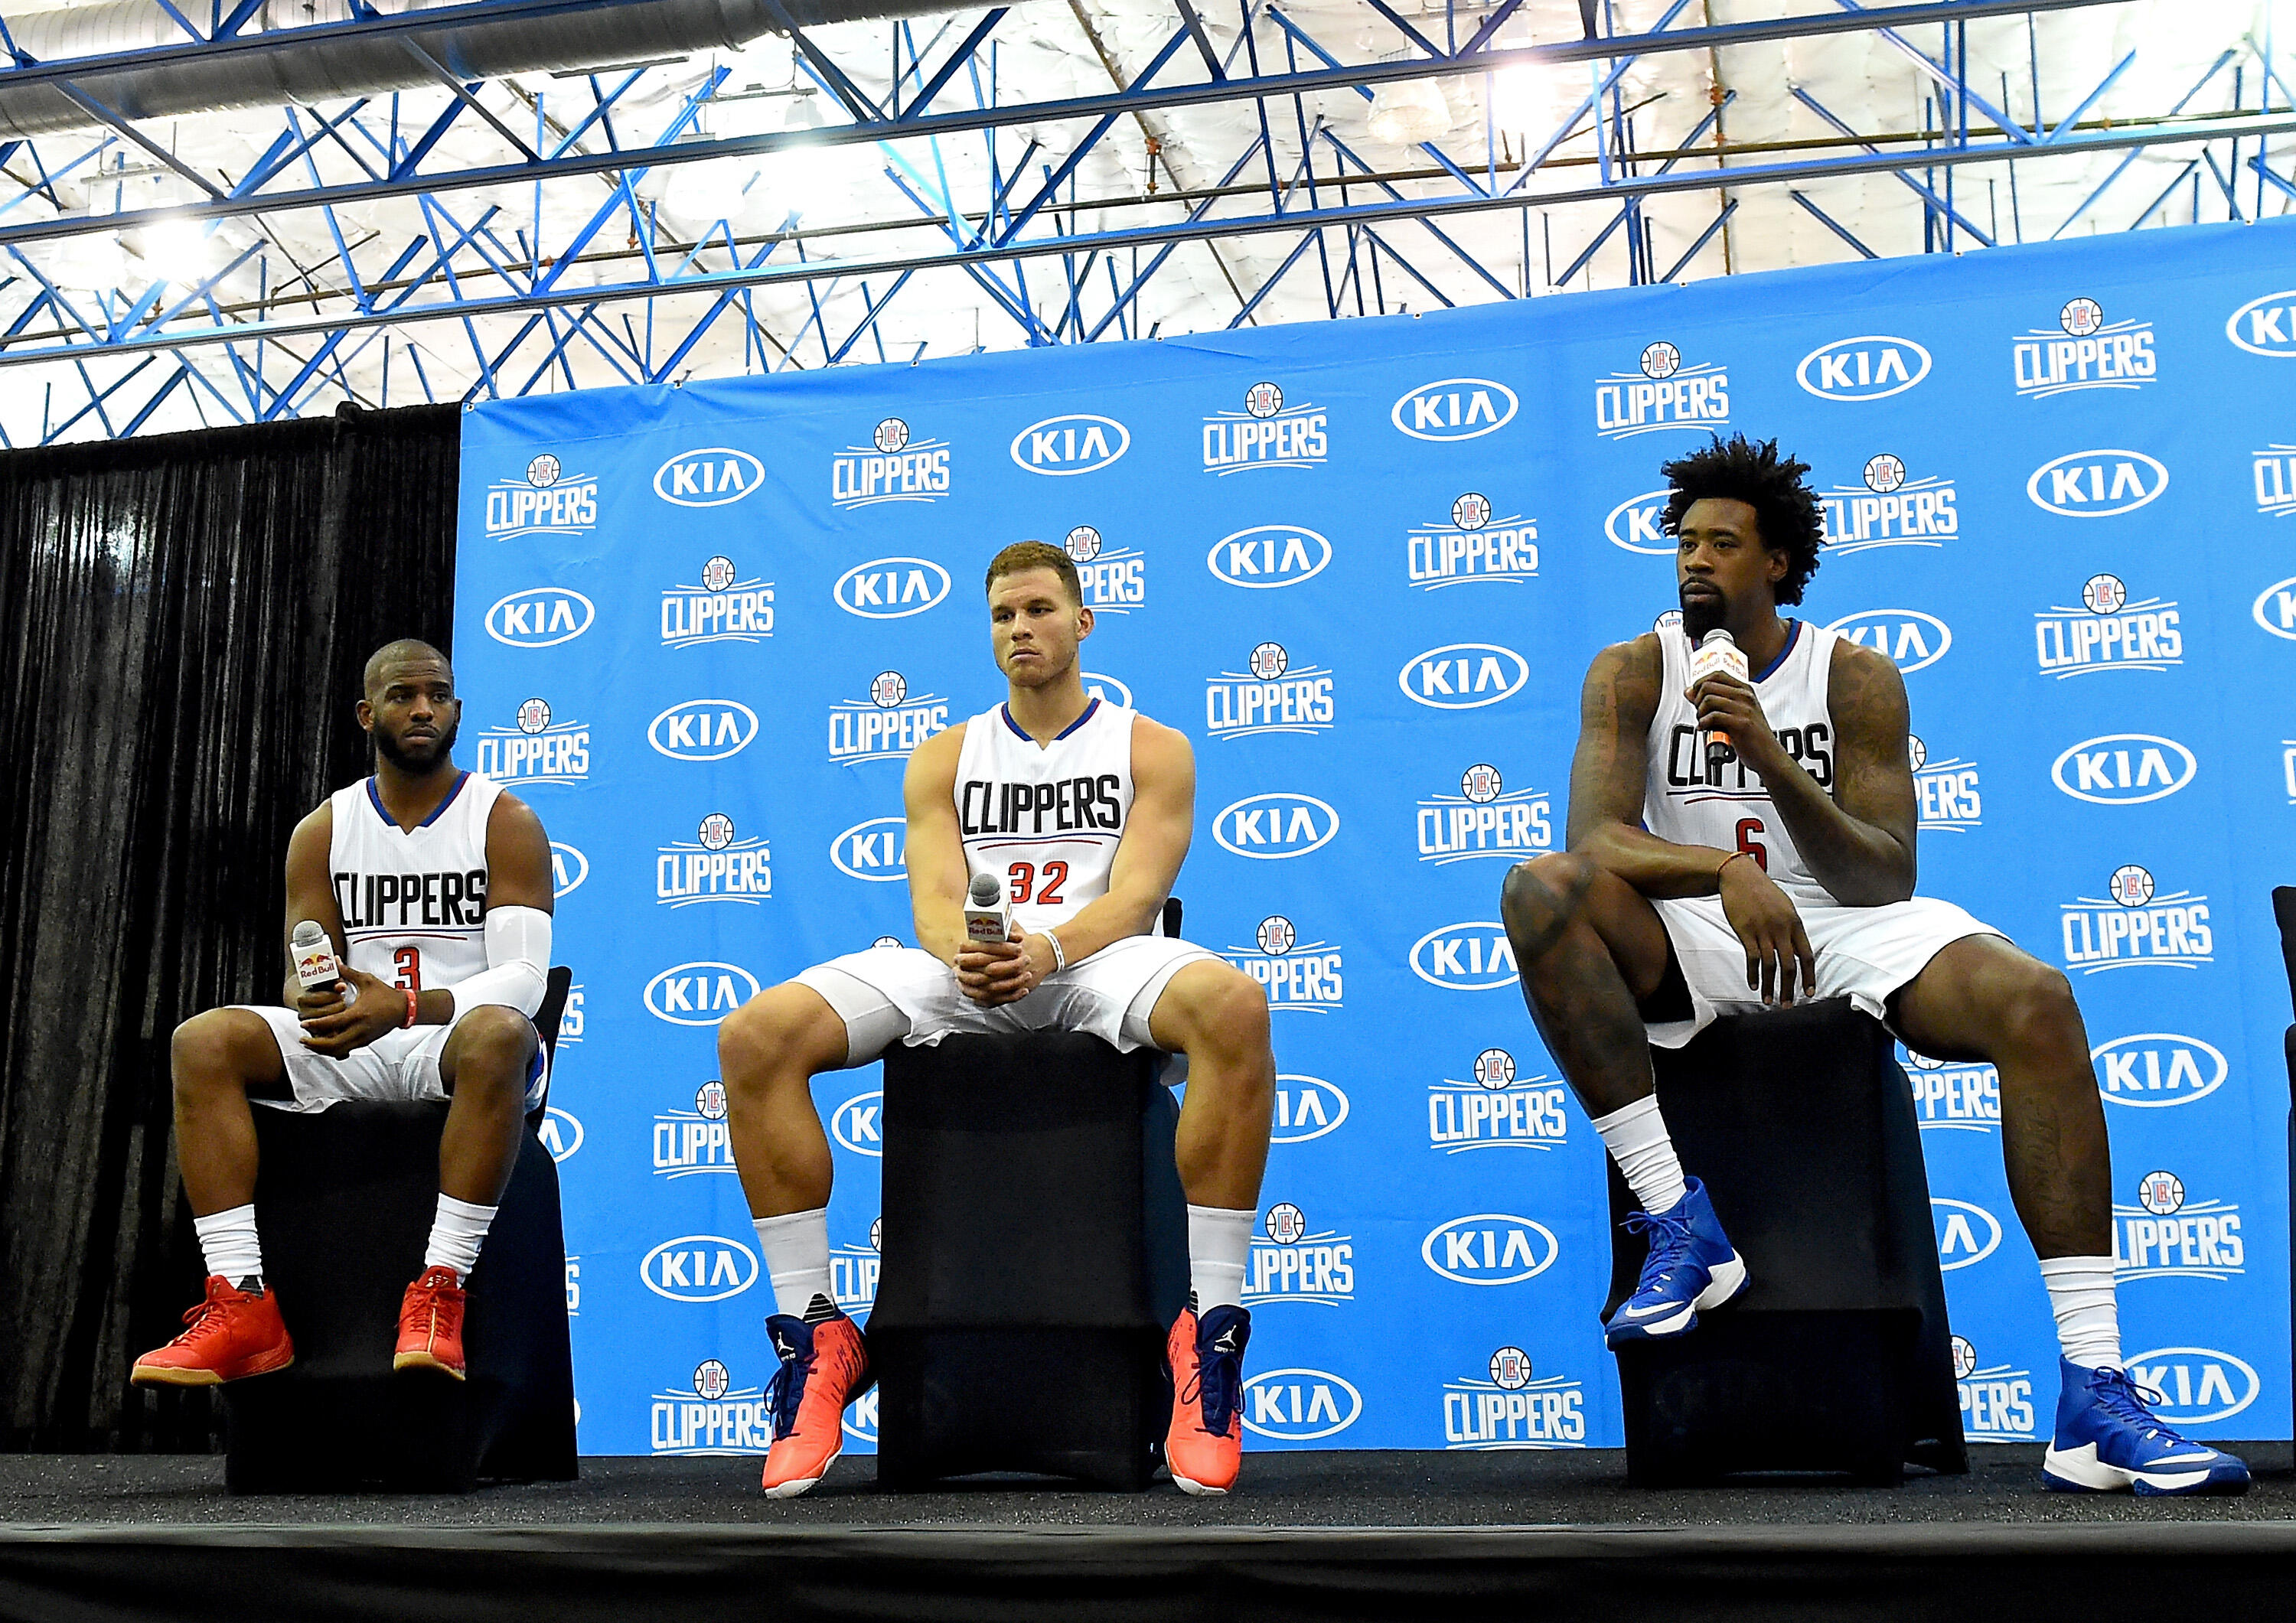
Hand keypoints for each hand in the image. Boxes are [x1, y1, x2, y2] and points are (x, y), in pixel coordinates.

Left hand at [295, 964, 406, 1056]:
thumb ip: (347, 972)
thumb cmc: (385, 994)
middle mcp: (360, 1029)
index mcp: (358, 1014)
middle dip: (315, 1044)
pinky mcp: (365, 1042)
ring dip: (323, 1050)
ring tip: (311, 1044)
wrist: (404, 1008)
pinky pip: (346, 1050)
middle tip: (303, 1038)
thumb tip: (334, 960)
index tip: (304, 1023)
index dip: (315, 1024)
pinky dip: (333, 1050)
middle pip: (333, 1044)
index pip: (332, 1023)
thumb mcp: (366, 980)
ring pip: (339, 1051)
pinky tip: (325, 1045)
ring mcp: (363, 1038)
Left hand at [953, 924, 1051, 1006]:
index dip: (971, 949)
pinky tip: (972, 993)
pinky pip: (998, 999)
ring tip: (960, 979)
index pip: (988, 950)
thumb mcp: (1016, 928)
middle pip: (987, 970)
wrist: (1048, 953)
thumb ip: (1001, 925)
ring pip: (991, 987)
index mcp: (1013, 949)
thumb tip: (985, 914)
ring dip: (973, 984)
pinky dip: (984, 998)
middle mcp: (1015, 965)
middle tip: (956, 965)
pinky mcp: (1017, 991)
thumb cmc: (1027, 940)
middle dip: (969, 968)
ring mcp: (1017, 980)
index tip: (959, 948)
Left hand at [1688, 670, 1782, 775]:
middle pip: (1708, 685)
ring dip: (1700, 713)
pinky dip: (1704, 724)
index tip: (1694, 694)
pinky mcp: (1741, 723)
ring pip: (1708, 700)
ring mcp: (1744, 709)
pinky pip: (1713, 716)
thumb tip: (1690, 692)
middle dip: (1697, 700)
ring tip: (1704, 722)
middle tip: (1700, 712)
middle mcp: (1745, 696)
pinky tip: (1707, 729)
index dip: (1699, 683)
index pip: (1716, 674)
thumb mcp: (1733, 713)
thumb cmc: (1752, 735)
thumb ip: (1713, 700)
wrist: (1768, 755)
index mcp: (1744, 690)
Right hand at [1717, 854, 1815, 1005]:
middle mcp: (1782, 929)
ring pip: (1771, 966)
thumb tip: (1794, 948)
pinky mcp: (1746, 932)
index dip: (1809, 976)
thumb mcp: (1784, 906)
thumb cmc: (1761, 890)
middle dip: (1790, 988)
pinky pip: (1752, 958)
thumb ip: (1790, 928)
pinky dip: (1753, 974)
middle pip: (1789, 965)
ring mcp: (1763, 931)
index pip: (1806, 955)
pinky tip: (1753, 985)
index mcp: (1794, 923)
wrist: (1738, 876)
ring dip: (1770, 986)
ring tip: (1769, 1000)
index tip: (1809, 992)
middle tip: (1788, 1004)